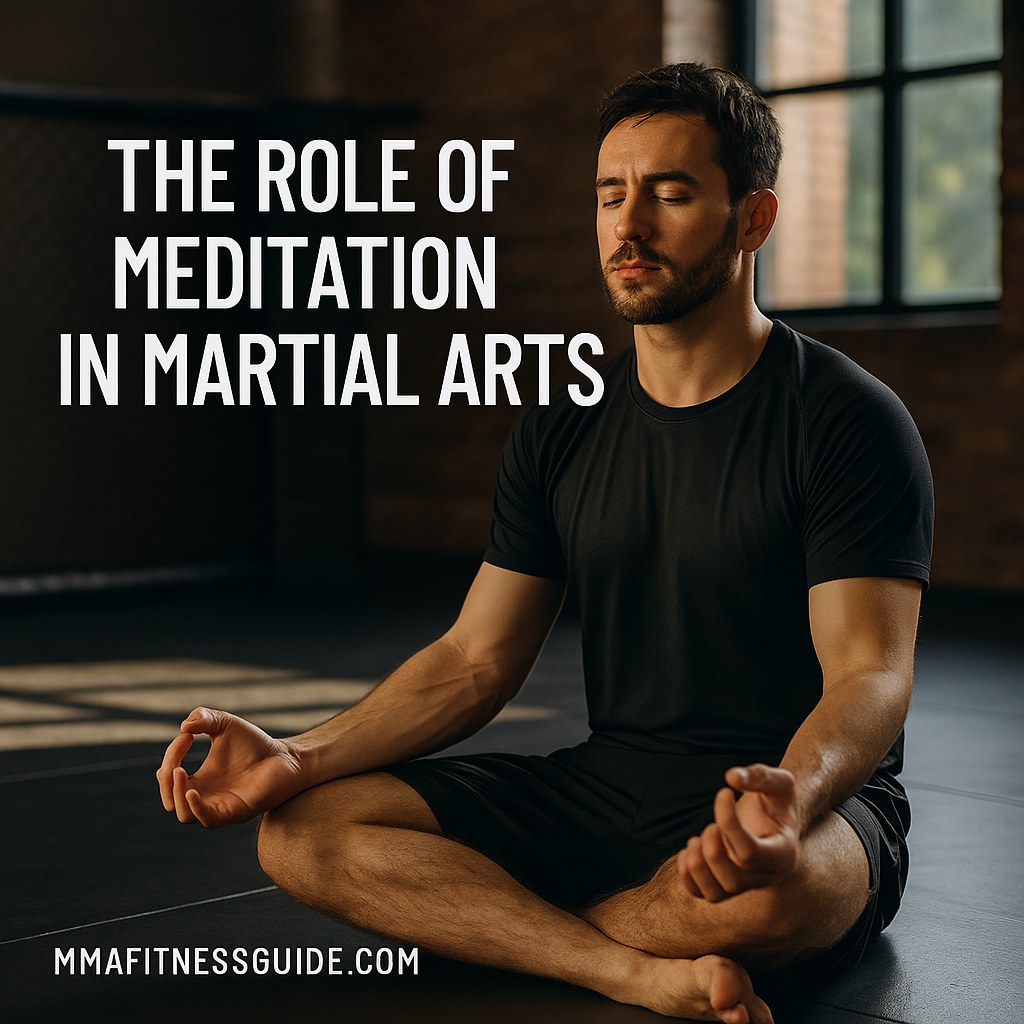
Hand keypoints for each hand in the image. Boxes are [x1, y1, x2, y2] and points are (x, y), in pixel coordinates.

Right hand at [157, 708, 306, 826]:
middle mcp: (206, 796)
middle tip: (175, 762)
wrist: (285, 756)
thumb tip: (184, 726)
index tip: (187, 735)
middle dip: (165, 780)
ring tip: (180, 772)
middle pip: (169, 801)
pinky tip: (192, 791)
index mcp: (200, 779)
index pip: (169, 776)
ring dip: (175, 794)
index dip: (170, 756)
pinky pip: (207, 820)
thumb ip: (204, 718)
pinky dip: (195, 808)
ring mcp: (219, 806)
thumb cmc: (255, 743)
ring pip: (183, 815)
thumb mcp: (224, 724)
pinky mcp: (235, 812)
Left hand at [677, 763, 801, 901]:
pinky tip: (688, 850)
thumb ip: (760, 776)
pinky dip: (687, 876)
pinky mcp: (725, 883)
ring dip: (697, 868)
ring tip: (694, 840)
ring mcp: (744, 883)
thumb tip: (731, 777)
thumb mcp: (781, 782)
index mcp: (783, 854)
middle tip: (710, 826)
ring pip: (716, 894)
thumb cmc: (778, 801)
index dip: (729, 822)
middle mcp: (764, 876)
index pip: (751, 852)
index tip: (723, 792)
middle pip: (734, 882)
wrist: (776, 821)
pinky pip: (702, 893)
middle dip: (713, 852)